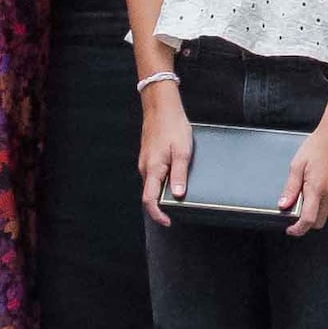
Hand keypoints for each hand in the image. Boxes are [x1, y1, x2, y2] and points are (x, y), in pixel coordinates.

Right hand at [136, 84, 192, 222]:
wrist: (161, 107)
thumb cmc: (172, 126)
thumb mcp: (182, 151)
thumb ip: (180, 174)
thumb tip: (178, 194)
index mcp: (153, 168)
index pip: (149, 200)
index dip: (158, 214)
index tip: (168, 222)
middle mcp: (146, 168)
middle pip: (150, 194)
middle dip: (163, 205)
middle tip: (179, 208)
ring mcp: (146, 162)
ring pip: (152, 184)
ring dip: (164, 192)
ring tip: (180, 192)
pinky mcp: (149, 157)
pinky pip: (154, 175)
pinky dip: (163, 181)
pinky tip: (175, 176)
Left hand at [283, 121, 327, 234]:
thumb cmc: (319, 145)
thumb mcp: (297, 164)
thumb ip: (291, 187)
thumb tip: (284, 204)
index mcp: (317, 189)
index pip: (308, 220)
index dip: (298, 229)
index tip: (291, 229)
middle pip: (319, 221)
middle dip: (307, 220)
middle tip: (298, 208)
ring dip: (318, 211)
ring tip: (311, 194)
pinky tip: (322, 188)